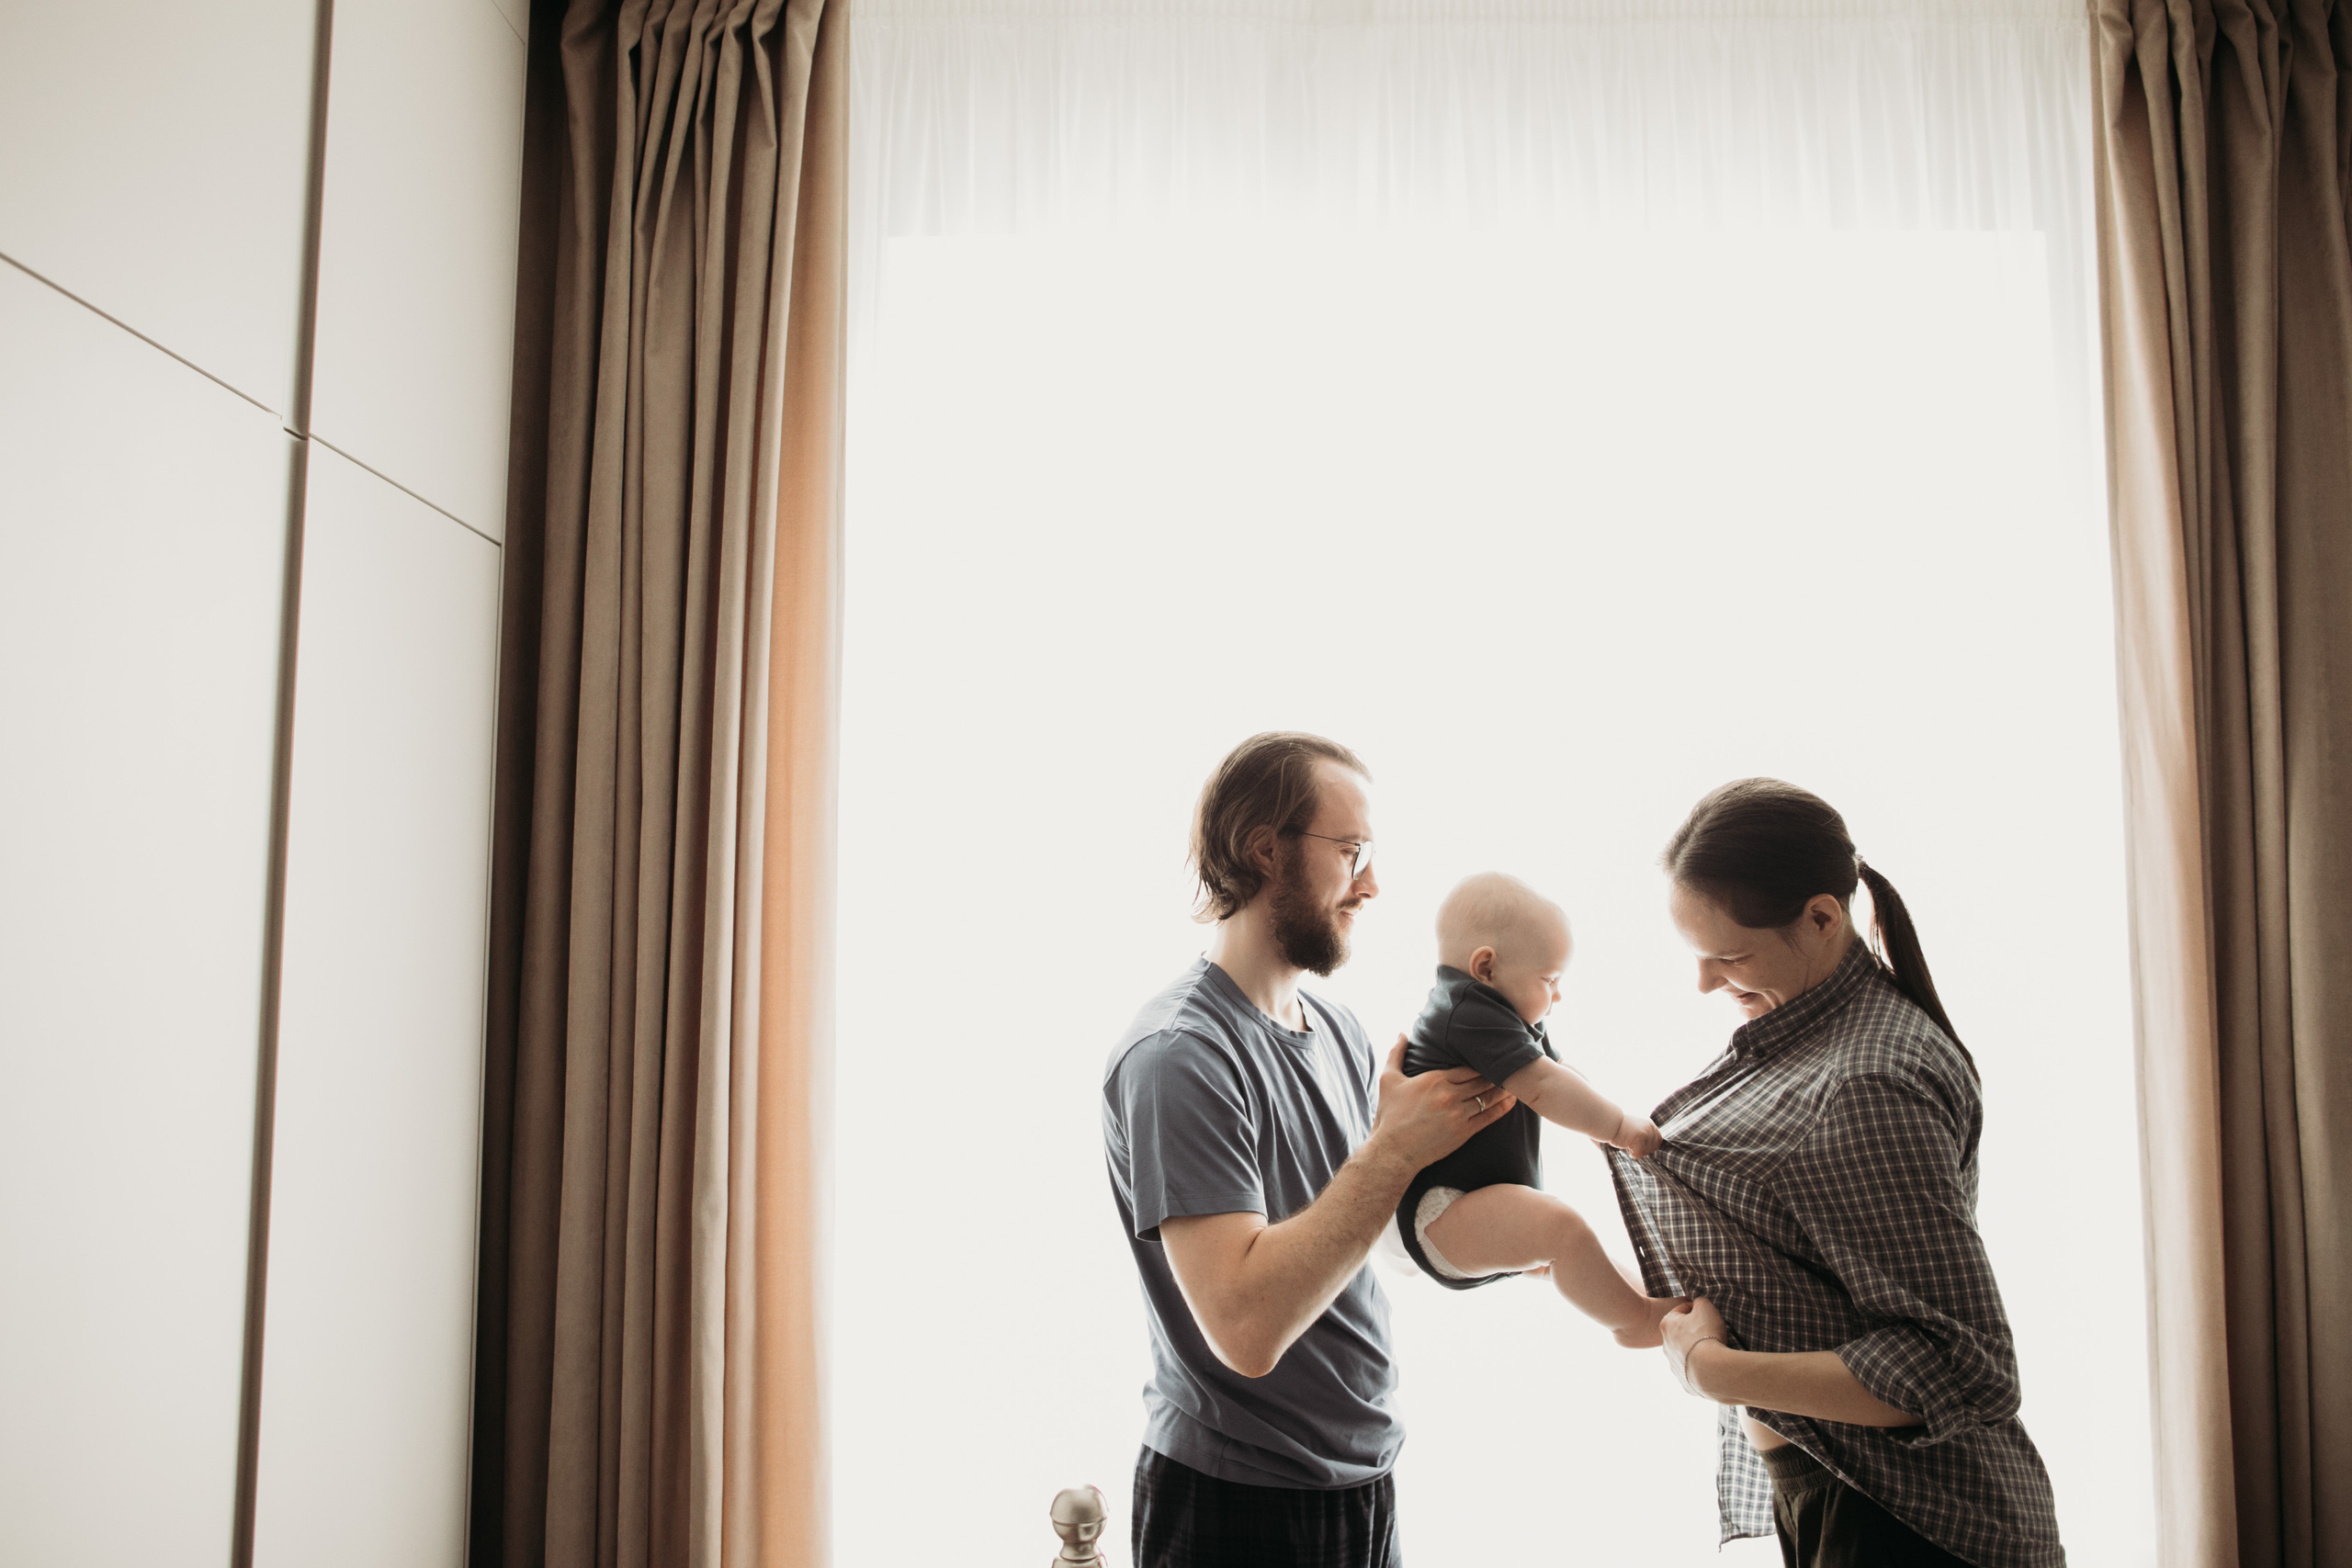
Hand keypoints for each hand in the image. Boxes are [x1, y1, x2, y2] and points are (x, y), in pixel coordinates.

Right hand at [1372, 1036, 1514, 1169]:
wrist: (1393, 1151)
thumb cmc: (1390, 1115)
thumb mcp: (1388, 1080)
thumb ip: (1396, 1054)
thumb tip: (1401, 1033)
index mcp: (1435, 1079)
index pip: (1467, 1067)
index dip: (1481, 1063)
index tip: (1491, 1058)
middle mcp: (1449, 1095)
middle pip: (1481, 1080)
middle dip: (1495, 1074)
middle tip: (1509, 1068)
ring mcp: (1458, 1114)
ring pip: (1488, 1097)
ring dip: (1502, 1089)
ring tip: (1515, 1082)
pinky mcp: (1464, 1132)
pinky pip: (1489, 1117)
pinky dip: (1502, 1108)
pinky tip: (1510, 1102)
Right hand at [1611, 1114, 1662, 1157]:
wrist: (1607, 1121)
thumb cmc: (1618, 1126)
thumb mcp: (1635, 1127)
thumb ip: (1644, 1134)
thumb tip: (1650, 1149)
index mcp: (1649, 1124)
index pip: (1659, 1140)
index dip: (1651, 1146)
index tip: (1640, 1146)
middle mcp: (1649, 1127)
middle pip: (1654, 1147)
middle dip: (1644, 1150)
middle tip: (1632, 1146)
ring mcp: (1645, 1133)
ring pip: (1647, 1152)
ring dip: (1637, 1151)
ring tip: (1627, 1144)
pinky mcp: (1639, 1139)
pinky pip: (1639, 1154)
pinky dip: (1632, 1154)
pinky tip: (1625, 1146)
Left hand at [1661, 1296, 1729, 1397]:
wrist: (1711, 1370)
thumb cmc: (1706, 1334)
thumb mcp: (1705, 1307)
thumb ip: (1700, 1301)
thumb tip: (1697, 1305)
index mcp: (1667, 1325)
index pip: (1682, 1309)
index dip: (1696, 1308)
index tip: (1708, 1313)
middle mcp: (1666, 1346)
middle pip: (1682, 1333)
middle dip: (1695, 1331)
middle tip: (1712, 1332)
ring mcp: (1674, 1366)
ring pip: (1687, 1354)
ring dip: (1697, 1351)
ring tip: (1714, 1350)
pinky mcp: (1685, 1383)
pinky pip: (1695, 1372)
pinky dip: (1702, 1368)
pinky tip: (1712, 1366)